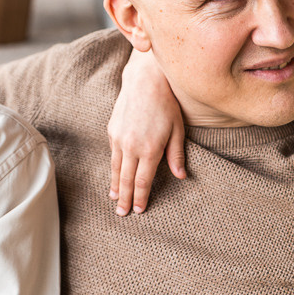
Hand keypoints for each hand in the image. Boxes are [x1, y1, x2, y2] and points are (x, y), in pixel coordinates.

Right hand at [108, 52, 185, 214]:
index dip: (140, 197)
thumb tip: (181, 176)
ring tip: (114, 199)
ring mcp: (119, 138)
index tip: (139, 210)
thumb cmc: (167, 104)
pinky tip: (115, 176)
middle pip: (126, 180)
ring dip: (115, 186)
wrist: (144, 80)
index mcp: (150, 149)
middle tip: (122, 214)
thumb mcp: (178, 129)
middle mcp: (131, 146)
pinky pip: (113, 154)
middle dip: (124, 198)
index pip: (143, 181)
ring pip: (116, 169)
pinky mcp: (112, 130)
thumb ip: (176, 154)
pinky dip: (113, 168)